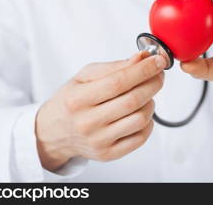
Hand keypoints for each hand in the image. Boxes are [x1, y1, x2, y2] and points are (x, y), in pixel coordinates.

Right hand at [36, 52, 165, 171]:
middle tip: (159, 74)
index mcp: (78, 99)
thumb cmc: (72, 100)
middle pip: (133, 100)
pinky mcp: (108, 154)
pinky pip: (140, 137)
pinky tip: (140, 112)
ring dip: (150, 102)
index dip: (143, 70)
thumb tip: (140, 58)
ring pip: (140, 119)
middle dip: (153, 83)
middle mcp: (87, 123)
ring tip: (145, 94)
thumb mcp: (84, 77)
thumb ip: (114, 67)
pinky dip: (148, 122)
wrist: (53, 132)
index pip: (118, 82)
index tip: (159, 60)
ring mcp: (98, 141)